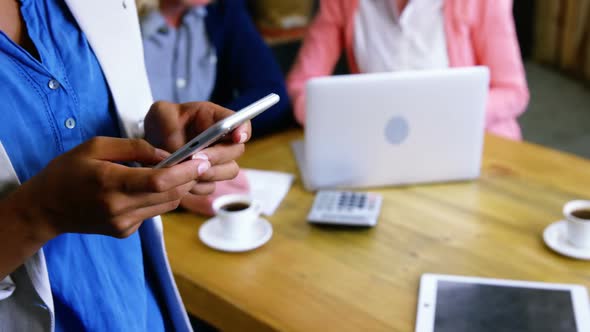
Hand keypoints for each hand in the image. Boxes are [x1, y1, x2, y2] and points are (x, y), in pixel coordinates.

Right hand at [10, 137, 209, 240]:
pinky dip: (159, 198)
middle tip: (198, 162)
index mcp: (110, 183)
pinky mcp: (125, 232)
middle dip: (189, 178)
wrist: (46, 209)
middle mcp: (119, 208)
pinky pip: (153, 212)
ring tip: (177, 171)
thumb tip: (167, 155)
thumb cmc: (68, 171)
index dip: (186, 171)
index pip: (159, 180)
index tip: (202, 160)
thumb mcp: (96, 146)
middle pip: (170, 195)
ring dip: (177, 188)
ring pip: (167, 205)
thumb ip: (135, 148)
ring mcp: (123, 224)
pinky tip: (148, 188)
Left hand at [144, 101, 250, 193]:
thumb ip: (170, 123)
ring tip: (186, 170)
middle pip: (237, 150)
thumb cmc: (162, 122)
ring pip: (229, 171)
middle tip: (197, 157)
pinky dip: (197, 186)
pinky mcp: (208, 179)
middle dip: (219, 155)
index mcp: (214, 118)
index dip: (242, 130)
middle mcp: (222, 140)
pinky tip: (182, 180)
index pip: (239, 122)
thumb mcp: (161, 113)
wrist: (152, 142)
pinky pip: (211, 186)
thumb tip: (180, 148)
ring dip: (210, 172)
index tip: (237, 137)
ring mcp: (218, 161)